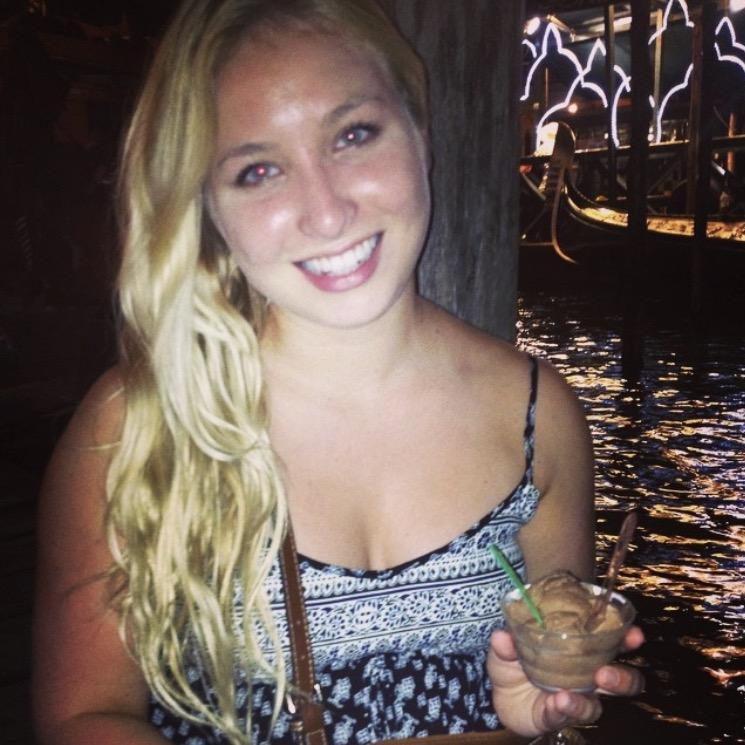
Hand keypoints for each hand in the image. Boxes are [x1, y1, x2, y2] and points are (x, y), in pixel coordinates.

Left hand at [487, 626, 644, 735]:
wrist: (500, 695)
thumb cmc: (514, 662)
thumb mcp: (506, 647)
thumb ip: (506, 642)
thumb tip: (502, 635)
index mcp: (582, 651)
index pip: (612, 644)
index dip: (627, 639)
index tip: (634, 634)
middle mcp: (587, 677)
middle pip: (621, 682)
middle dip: (621, 678)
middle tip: (606, 673)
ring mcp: (576, 699)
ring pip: (595, 706)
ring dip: (584, 702)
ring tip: (567, 696)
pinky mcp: (559, 717)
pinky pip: (564, 716)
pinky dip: (560, 710)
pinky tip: (555, 703)